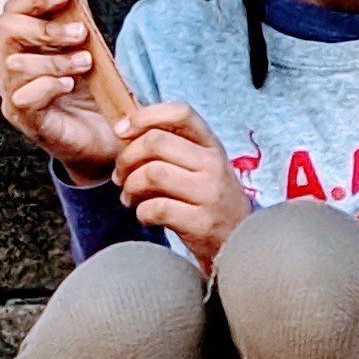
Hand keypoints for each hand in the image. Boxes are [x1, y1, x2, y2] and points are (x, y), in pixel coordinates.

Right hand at [0, 0, 119, 179]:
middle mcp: (10, 68)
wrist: (103, 145)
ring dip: (54, 59)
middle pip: (7, 31)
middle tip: (80, 33)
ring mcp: (13, 95)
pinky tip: (69, 85)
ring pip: (15, 64)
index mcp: (22, 47)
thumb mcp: (90, 57)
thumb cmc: (92, 101)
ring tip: (85, 63)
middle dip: (46, 28)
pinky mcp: (25, 120)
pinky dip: (48, 86)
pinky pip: (24, 97)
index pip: (14, 12)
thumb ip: (78, 31)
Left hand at [112, 102, 251, 272]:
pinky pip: (156, 208)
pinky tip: (146, 217)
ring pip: (152, 174)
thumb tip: (124, 130)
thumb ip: (173, 147)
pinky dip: (142, 213)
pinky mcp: (201, 222)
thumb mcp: (202, 168)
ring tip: (130, 197)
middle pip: (155, 142)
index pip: (180, 112)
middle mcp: (214, 166)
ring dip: (130, 187)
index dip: (145, 116)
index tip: (122, 131)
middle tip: (120, 175)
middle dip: (126, 158)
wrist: (239, 246)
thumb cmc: (209, 203)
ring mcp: (210, 194)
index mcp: (212, 146)